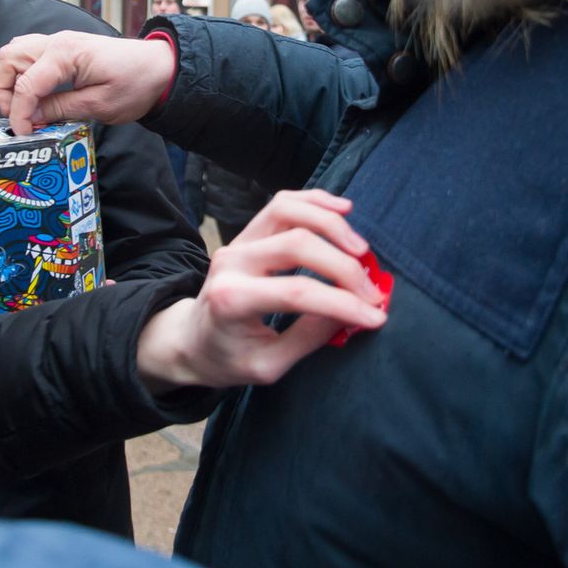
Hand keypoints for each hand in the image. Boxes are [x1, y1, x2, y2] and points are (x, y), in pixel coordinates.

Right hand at [0, 31, 174, 134]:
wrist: (159, 67)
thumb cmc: (136, 83)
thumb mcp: (99, 105)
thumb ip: (60, 110)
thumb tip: (29, 119)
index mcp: (64, 54)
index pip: (25, 84)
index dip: (18, 114)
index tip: (24, 135)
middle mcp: (55, 42)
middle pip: (6, 59)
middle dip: (1, 92)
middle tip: (18, 119)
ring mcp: (57, 43)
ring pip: (12, 54)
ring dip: (8, 81)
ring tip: (23, 108)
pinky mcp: (61, 49)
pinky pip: (27, 56)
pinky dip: (20, 75)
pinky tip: (34, 97)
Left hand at [135, 190, 387, 392]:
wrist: (191, 340)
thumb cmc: (227, 358)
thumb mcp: (267, 366)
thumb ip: (308, 338)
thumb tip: (354, 313)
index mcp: (231, 300)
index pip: (297, 292)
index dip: (343, 302)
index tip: (376, 316)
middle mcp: (231, 261)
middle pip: (297, 244)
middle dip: (344, 267)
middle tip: (372, 292)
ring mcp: (237, 240)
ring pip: (288, 209)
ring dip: (332, 225)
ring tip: (362, 251)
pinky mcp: (247, 232)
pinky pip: (282, 203)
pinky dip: (315, 201)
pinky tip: (343, 210)